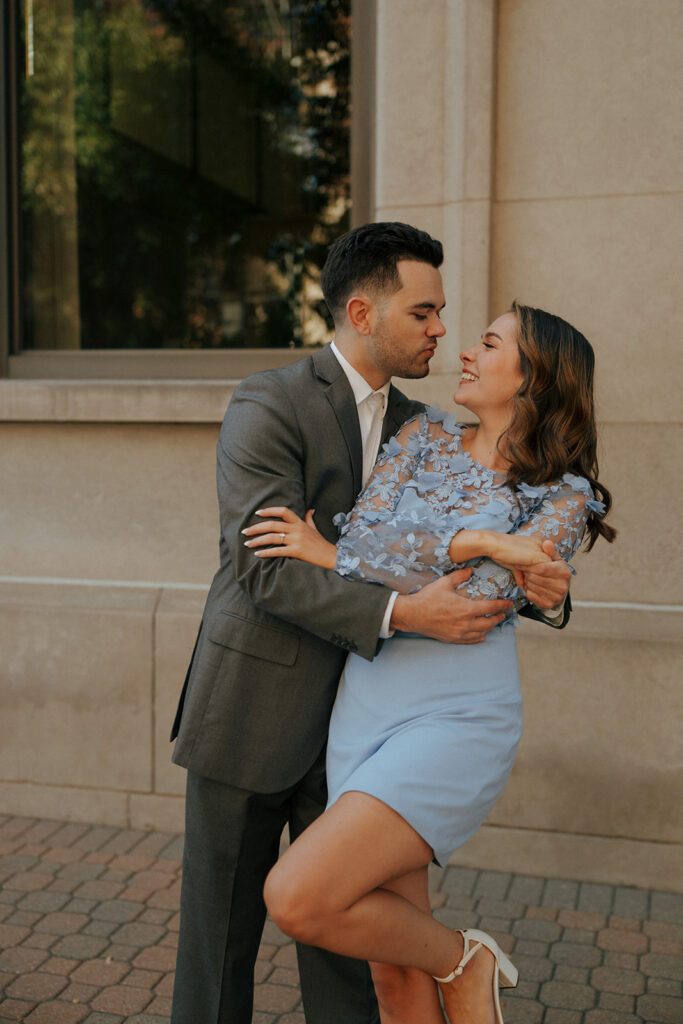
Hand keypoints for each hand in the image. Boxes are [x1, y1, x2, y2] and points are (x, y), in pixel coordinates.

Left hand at [242, 507, 336, 568]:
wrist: (332, 556)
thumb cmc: (321, 543)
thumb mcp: (315, 528)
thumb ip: (309, 518)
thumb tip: (310, 509)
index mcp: (300, 522)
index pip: (283, 511)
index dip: (269, 510)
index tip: (257, 513)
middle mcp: (297, 529)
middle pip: (273, 525)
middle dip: (256, 528)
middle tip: (245, 532)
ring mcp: (297, 540)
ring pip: (272, 537)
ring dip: (257, 541)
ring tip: (247, 544)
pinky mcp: (297, 551)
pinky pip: (278, 551)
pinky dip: (266, 553)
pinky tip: (258, 554)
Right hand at [391, 569, 513, 644]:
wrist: (413, 614)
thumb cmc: (428, 598)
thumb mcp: (444, 583)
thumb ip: (459, 576)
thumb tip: (469, 570)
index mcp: (467, 609)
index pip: (491, 608)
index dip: (502, 605)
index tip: (509, 604)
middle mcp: (466, 623)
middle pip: (489, 623)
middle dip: (498, 618)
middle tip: (503, 614)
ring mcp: (459, 633)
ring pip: (481, 633)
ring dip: (490, 628)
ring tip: (493, 623)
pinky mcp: (452, 639)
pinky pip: (470, 640)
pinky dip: (478, 638)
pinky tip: (481, 635)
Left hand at [518, 540, 570, 609]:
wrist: (558, 588)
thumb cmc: (553, 569)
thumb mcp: (553, 558)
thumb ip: (549, 550)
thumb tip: (547, 542)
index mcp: (565, 572)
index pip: (542, 568)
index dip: (529, 565)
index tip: (520, 562)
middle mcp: (563, 586)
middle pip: (535, 578)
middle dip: (527, 572)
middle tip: (524, 569)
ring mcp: (556, 597)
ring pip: (531, 586)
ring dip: (526, 581)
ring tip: (527, 576)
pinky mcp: (549, 605)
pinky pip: (530, 596)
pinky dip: (527, 590)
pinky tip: (530, 585)